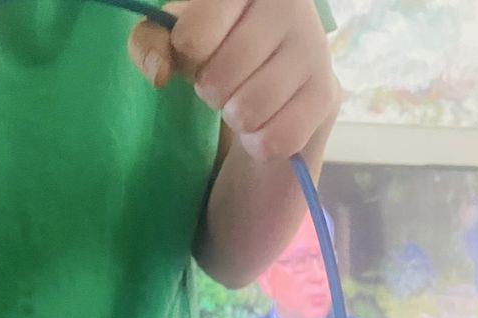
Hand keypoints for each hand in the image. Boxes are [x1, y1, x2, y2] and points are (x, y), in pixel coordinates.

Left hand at [128, 0, 339, 160]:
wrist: (278, 70)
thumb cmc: (220, 44)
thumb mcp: (178, 37)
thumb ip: (151, 43)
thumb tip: (159, 73)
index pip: (193, 37)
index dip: (187, 56)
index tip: (201, 47)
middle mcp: (290, 3)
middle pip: (219, 78)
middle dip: (212, 90)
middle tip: (226, 79)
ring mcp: (314, 48)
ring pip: (248, 112)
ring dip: (235, 118)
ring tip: (244, 98)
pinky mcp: (326, 94)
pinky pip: (275, 140)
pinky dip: (259, 143)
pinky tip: (265, 122)